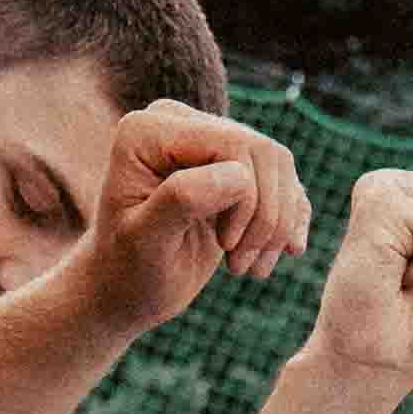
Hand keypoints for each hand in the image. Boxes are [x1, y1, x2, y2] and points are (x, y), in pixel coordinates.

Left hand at [73, 104, 316, 334]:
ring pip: (279, 166)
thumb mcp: (145, 241)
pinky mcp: (231, 168)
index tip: (226, 248)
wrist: (125, 290)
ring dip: (278, 224)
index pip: (232, 144)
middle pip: (263, 152)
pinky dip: (287, 224)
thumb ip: (182, 200)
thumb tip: (239, 177)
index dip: (246, 198)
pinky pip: (283, 182)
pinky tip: (269, 259)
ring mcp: (208, 142)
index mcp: (148, 131)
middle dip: (266, 215)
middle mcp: (179, 123)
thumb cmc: (127, 269)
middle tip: (241, 265)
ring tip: (250, 268)